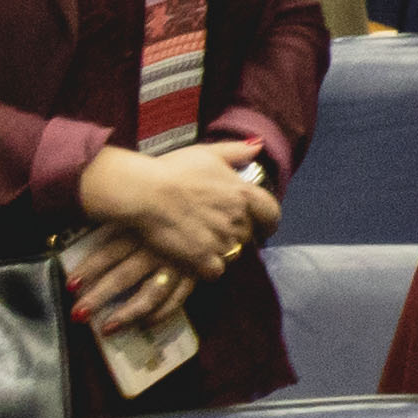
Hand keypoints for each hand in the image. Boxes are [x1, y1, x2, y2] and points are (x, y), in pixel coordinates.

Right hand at [76, 139, 274, 276]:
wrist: (145, 192)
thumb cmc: (173, 170)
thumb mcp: (208, 153)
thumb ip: (236, 152)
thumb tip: (258, 146)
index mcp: (243, 193)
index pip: (272, 214)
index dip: (269, 222)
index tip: (263, 226)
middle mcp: (237, 217)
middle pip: (249, 234)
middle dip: (237, 234)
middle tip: (218, 231)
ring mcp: (220, 239)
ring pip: (233, 253)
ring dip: (223, 250)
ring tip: (205, 243)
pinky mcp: (201, 257)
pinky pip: (216, 270)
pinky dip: (209, 268)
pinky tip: (197, 260)